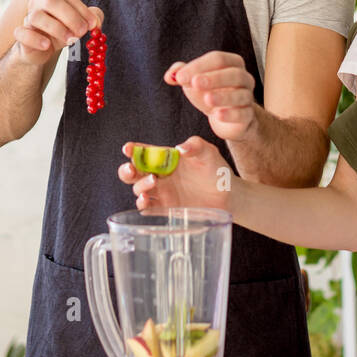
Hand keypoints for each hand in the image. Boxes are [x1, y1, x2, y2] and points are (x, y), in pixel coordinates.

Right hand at [13, 0, 102, 64]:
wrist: (42, 49)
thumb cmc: (62, 31)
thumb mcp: (80, 23)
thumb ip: (93, 18)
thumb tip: (97, 21)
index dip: (81, 9)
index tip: (93, 24)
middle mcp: (37, 3)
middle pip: (52, 2)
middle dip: (70, 17)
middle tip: (82, 31)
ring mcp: (27, 18)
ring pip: (37, 17)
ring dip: (56, 28)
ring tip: (70, 40)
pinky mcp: (20, 34)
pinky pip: (23, 33)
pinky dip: (36, 39)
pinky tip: (47, 45)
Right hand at [117, 136, 234, 213]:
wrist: (229, 195)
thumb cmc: (217, 170)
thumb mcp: (209, 153)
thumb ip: (196, 146)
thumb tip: (181, 148)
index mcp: (167, 158)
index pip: (145, 152)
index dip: (133, 150)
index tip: (128, 148)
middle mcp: (161, 175)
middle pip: (135, 172)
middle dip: (127, 170)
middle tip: (130, 169)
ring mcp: (162, 193)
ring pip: (138, 189)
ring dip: (139, 186)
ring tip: (153, 181)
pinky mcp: (166, 209)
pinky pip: (148, 208)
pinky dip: (142, 205)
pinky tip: (146, 201)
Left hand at [164, 51, 256, 141]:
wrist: (226, 117)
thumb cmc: (210, 92)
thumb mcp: (194, 80)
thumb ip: (181, 73)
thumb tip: (170, 75)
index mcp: (232, 63)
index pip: (218, 59)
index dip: (198, 66)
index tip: (180, 77)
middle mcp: (244, 78)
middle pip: (234, 74)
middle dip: (214, 78)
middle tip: (195, 83)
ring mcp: (248, 97)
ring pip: (241, 94)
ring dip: (223, 96)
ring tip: (207, 99)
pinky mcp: (248, 116)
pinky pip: (243, 114)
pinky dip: (231, 114)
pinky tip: (217, 114)